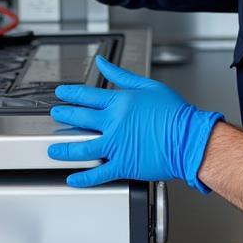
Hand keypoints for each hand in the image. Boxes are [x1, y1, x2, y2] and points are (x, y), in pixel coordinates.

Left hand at [47, 56, 221, 190]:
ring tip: (53, 150)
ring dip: (64, 149)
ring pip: (81, 147)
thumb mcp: (148, 86)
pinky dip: (83, 178)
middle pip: (80, 118)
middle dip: (64, 115)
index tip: (61, 93)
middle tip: (55, 114)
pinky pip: (98, 173)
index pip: (88, 96)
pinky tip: (72, 179)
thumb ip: (121, 76)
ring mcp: (116, 145)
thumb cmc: (175, 113)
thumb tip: (104, 63)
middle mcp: (114, 123)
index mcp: (120, 102)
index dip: (71, 94)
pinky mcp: (123, 165)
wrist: (189, 138)